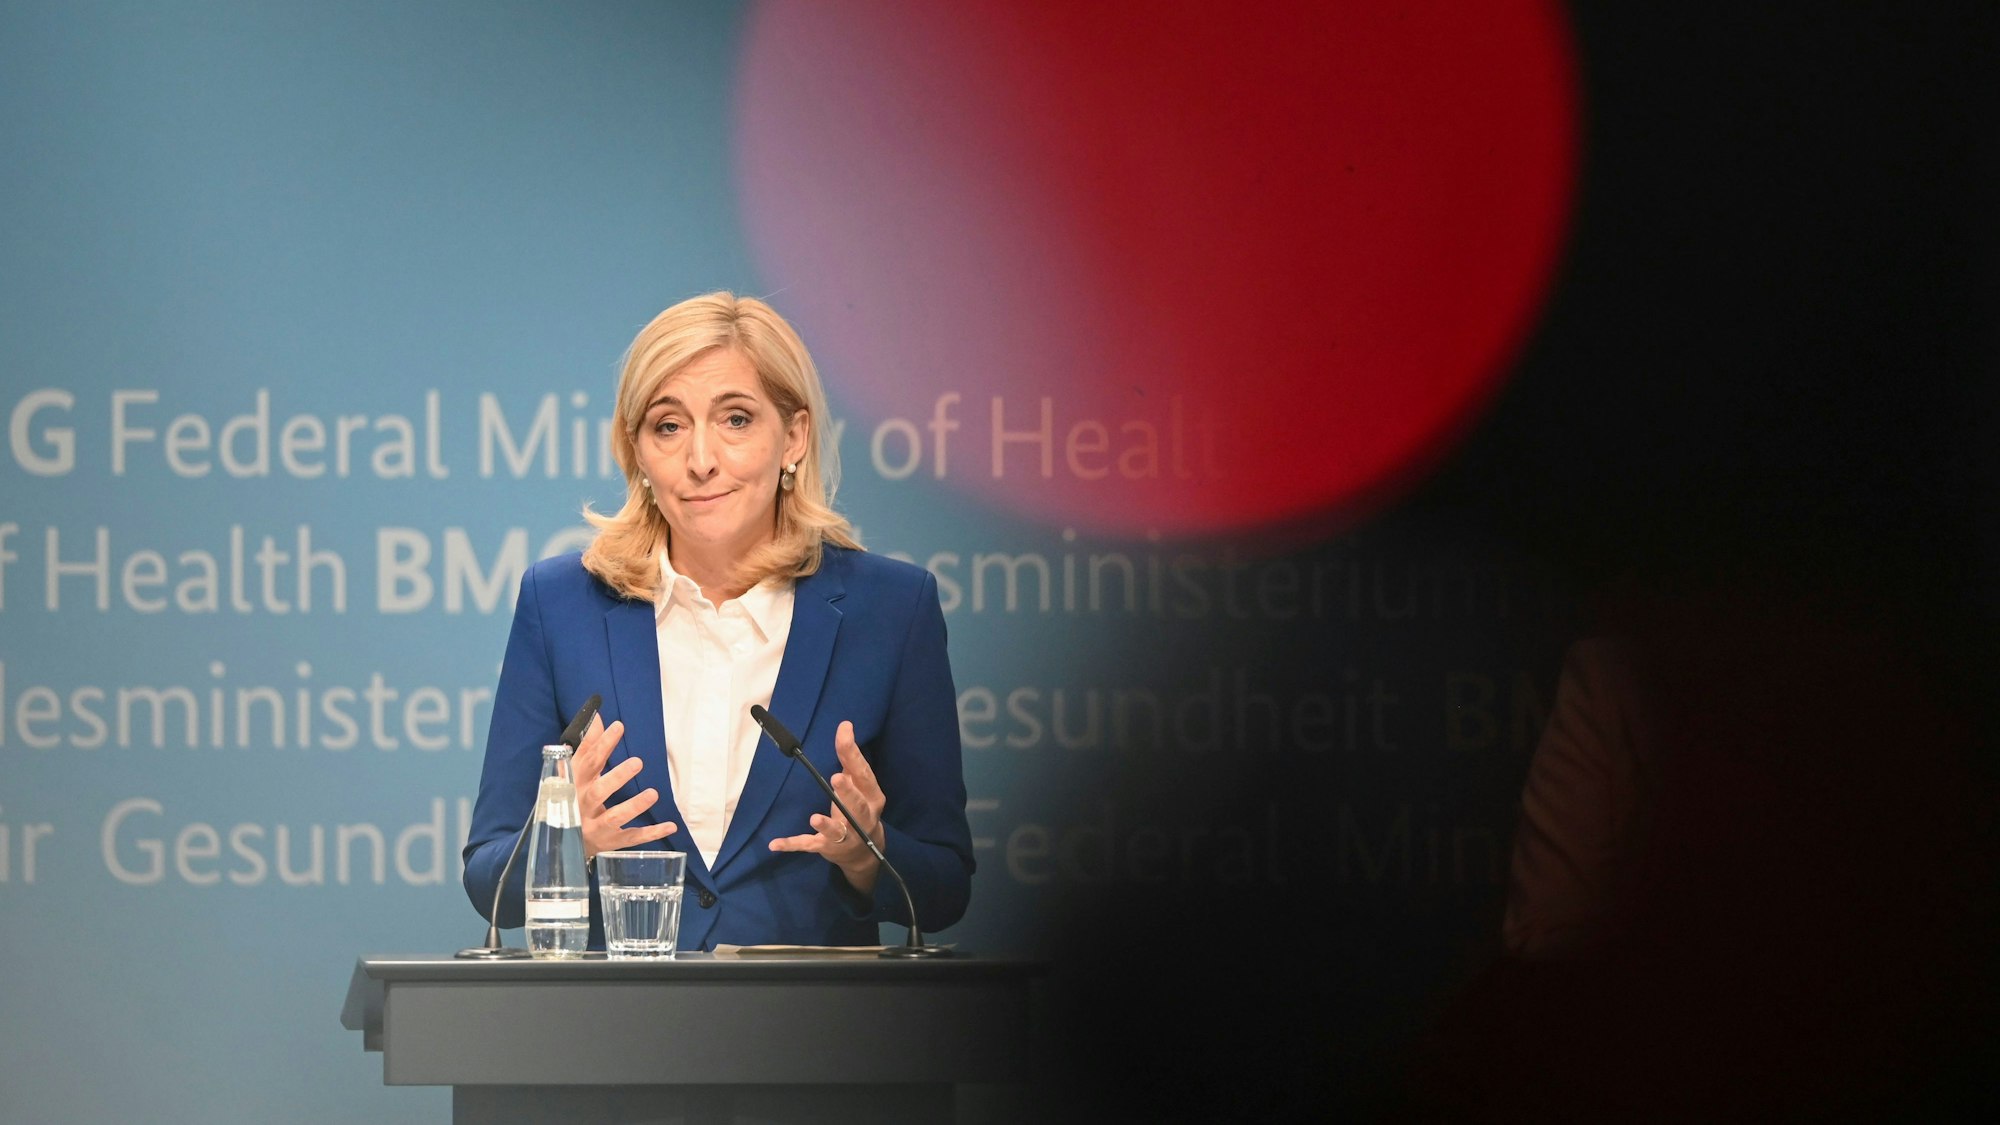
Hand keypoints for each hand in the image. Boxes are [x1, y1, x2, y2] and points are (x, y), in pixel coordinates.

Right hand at [570, 715, 678, 859]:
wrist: (565, 842)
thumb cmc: (575, 797)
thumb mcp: (578, 773)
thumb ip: (589, 746)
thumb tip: (598, 717)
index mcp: (575, 784)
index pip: (588, 762)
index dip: (602, 744)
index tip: (619, 726)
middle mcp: (582, 806)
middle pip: (597, 792)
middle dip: (616, 778)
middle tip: (638, 762)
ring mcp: (596, 827)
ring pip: (613, 817)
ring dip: (633, 806)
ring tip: (653, 793)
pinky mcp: (611, 842)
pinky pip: (632, 838)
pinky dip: (651, 833)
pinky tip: (670, 826)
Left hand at [767, 721, 884, 890]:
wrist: (864, 853)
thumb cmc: (859, 809)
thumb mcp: (860, 785)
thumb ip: (851, 758)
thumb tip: (845, 726)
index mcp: (872, 797)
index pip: (864, 774)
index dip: (853, 754)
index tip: (844, 733)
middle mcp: (862, 819)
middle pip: (857, 807)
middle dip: (848, 794)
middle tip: (836, 779)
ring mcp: (845, 837)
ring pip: (836, 831)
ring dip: (826, 825)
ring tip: (815, 818)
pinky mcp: (827, 848)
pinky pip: (809, 845)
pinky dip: (792, 844)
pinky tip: (775, 843)